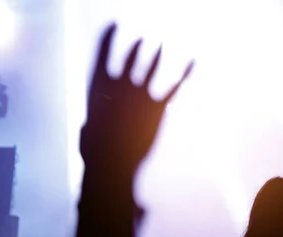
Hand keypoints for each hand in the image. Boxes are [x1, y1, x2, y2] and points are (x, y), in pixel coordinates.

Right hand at [81, 23, 193, 174]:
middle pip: (130, 59)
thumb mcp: (88, 134)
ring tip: (161, 45)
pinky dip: (185, 75)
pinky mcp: (157, 109)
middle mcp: (121, 85)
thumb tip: (89, 128)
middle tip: (142, 40)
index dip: (109, 39)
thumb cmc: (96, 152)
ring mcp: (139, 96)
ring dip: (156, 56)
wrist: (112, 162)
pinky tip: (194, 64)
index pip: (103, 54)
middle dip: (137, 49)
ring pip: (151, 68)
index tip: (114, 27)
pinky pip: (174, 88)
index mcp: (100, 88)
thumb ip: (92, 123)